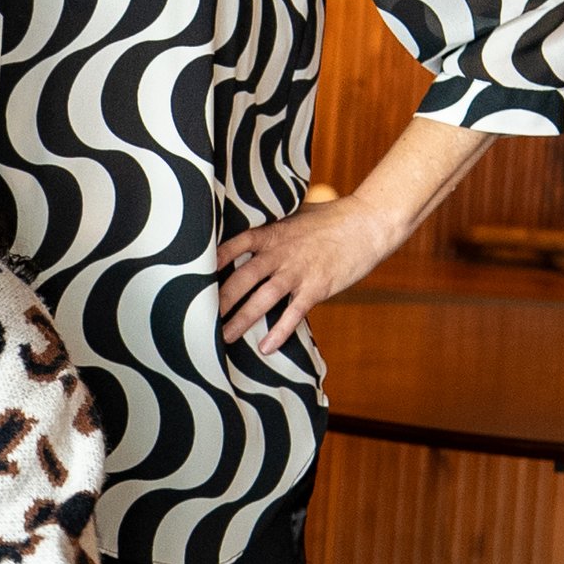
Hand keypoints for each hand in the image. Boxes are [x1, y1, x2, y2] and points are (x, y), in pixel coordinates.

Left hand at [217, 196, 393, 352]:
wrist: (369, 222)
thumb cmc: (334, 218)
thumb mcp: (298, 216)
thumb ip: (276, 228)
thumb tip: (256, 235)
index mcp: (273, 233)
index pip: (235, 245)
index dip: (214, 261)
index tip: (194, 275)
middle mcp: (281, 253)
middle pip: (242, 278)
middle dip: (220, 300)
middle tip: (200, 317)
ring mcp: (298, 271)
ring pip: (263, 299)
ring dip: (242, 320)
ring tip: (224, 337)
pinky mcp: (317, 287)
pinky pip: (293, 313)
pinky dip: (280, 332)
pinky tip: (266, 347)